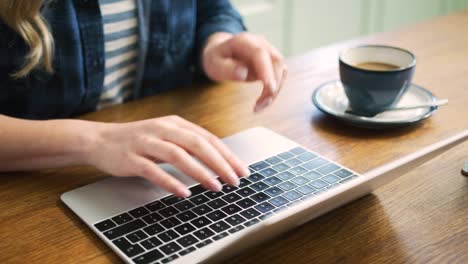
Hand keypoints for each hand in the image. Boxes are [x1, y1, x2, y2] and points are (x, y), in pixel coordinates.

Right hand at [85, 116, 248, 196]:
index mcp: (175, 123)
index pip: (207, 138)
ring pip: (178, 155)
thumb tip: (218, 161)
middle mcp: (163, 129)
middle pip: (197, 144)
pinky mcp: (131, 158)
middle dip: (220, 163)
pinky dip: (170, 181)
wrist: (100, 140)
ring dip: (200, 172)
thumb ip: (188, 144)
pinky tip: (184, 193)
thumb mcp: (166, 136)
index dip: (227, 155)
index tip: (241, 170)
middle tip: (234, 180)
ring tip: (216, 187)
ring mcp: (146, 143)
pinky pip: (153, 170)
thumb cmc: (138, 140)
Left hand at [202, 32, 287, 111]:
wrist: (220, 52)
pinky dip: (274, 90)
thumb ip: (226, 68)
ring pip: (281, 70)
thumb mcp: (214, 64)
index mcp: (245, 41)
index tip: (269, 88)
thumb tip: (243, 74)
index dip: (267, 71)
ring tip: (259, 106)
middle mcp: (261, 44)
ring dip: (274, 90)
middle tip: (259, 105)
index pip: (261, 54)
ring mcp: (268, 52)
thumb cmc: (216, 58)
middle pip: (276, 62)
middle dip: (273, 85)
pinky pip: (279, 76)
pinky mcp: (271, 63)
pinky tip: (263, 101)